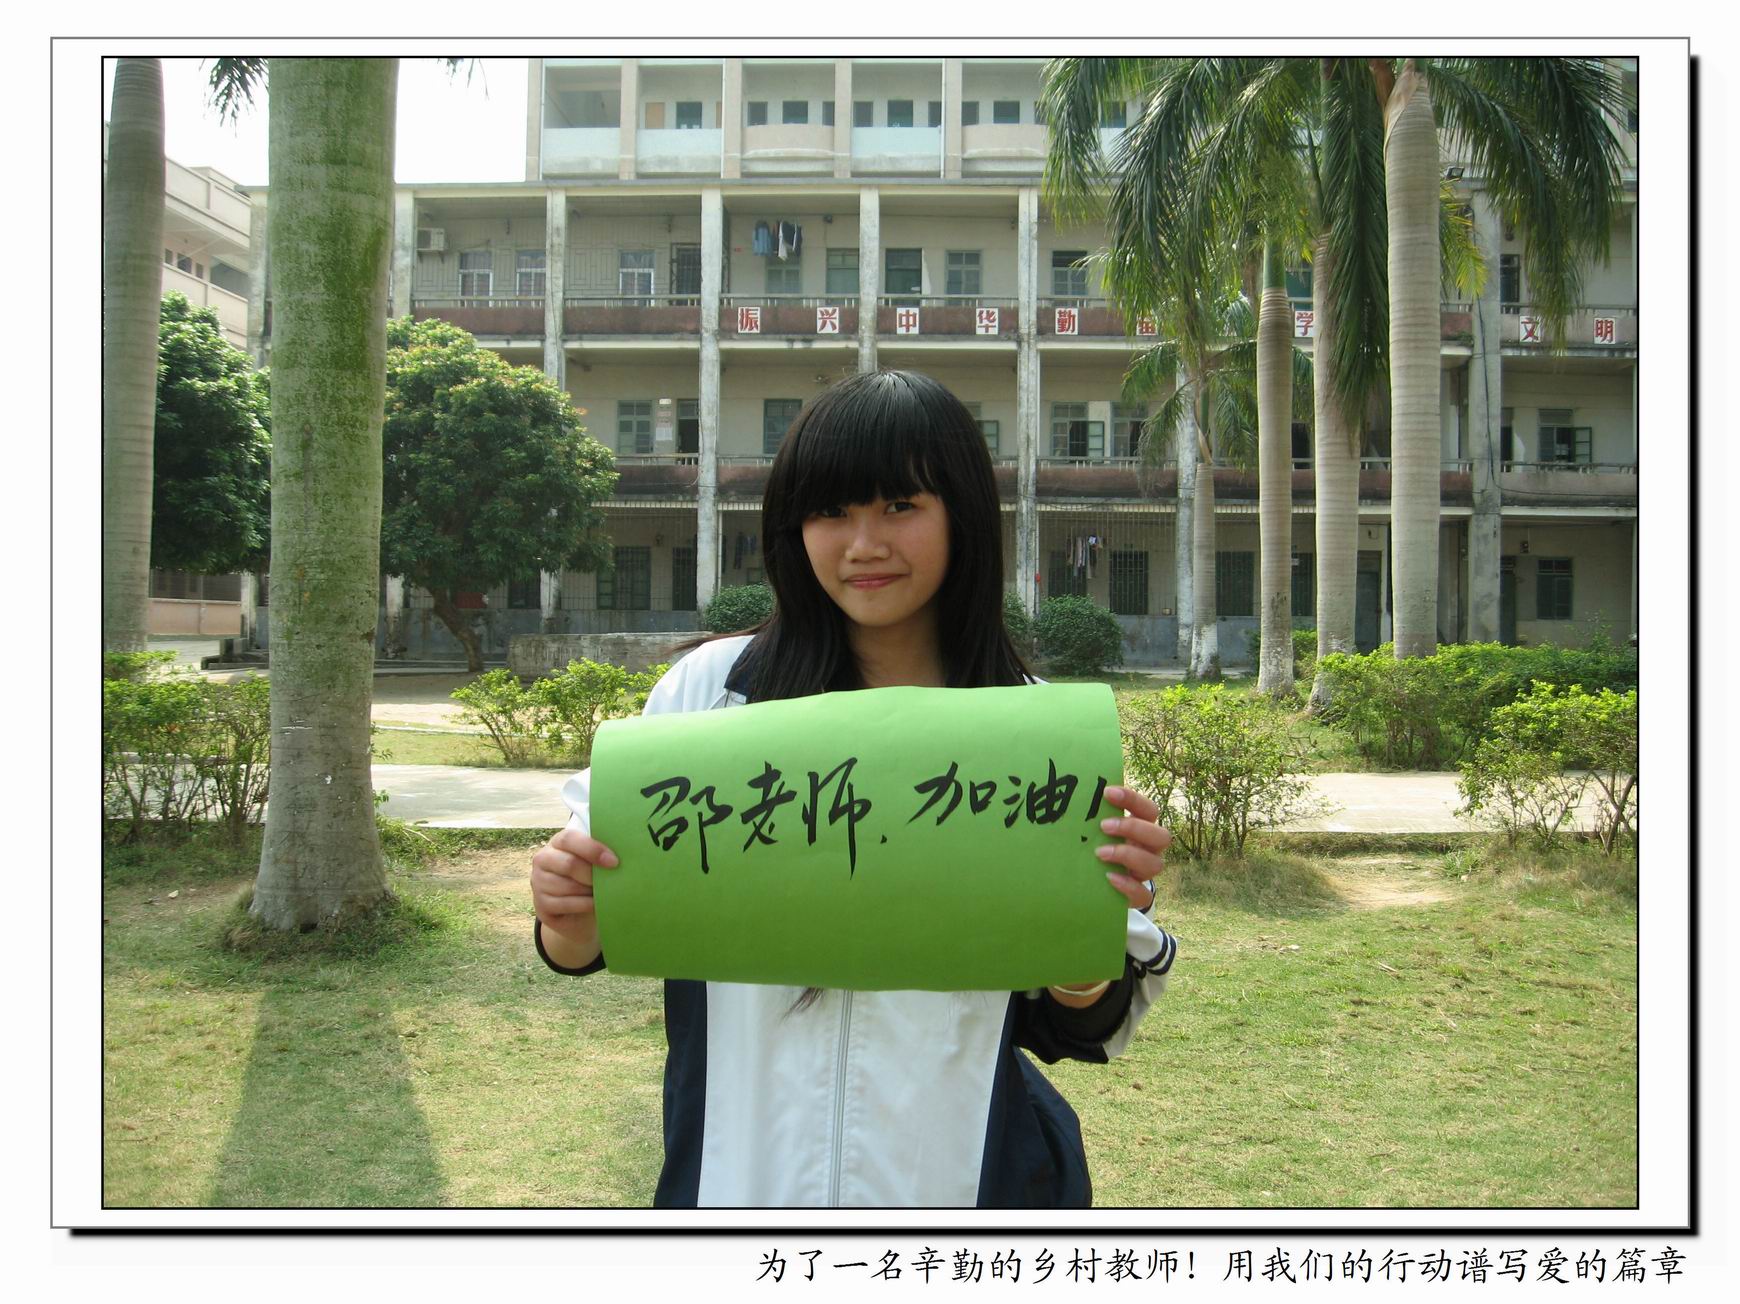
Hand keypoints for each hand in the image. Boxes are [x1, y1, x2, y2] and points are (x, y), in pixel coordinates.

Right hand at [530, 826, 619, 958]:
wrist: (579, 913)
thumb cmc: (591, 881)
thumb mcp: (595, 864)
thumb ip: (602, 855)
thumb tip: (626, 851)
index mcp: (558, 842)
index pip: (569, 839)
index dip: (592, 849)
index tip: (614, 862)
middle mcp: (543, 859)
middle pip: (569, 864)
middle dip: (593, 875)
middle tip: (610, 881)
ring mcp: (538, 883)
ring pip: (568, 886)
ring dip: (590, 892)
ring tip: (603, 893)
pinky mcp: (541, 905)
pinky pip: (566, 904)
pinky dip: (585, 905)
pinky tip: (595, 904)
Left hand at [1093, 784, 1170, 911]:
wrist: (1093, 884)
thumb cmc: (1094, 846)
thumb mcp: (1095, 830)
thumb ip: (1090, 815)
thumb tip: (1070, 795)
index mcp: (1142, 828)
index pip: (1148, 810)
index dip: (1133, 799)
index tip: (1107, 792)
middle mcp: (1149, 849)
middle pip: (1161, 836)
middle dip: (1133, 828)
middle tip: (1104, 825)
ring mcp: (1145, 873)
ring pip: (1155, 864)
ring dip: (1128, 855)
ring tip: (1100, 853)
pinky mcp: (1137, 896)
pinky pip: (1143, 894)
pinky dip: (1128, 885)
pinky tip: (1109, 877)